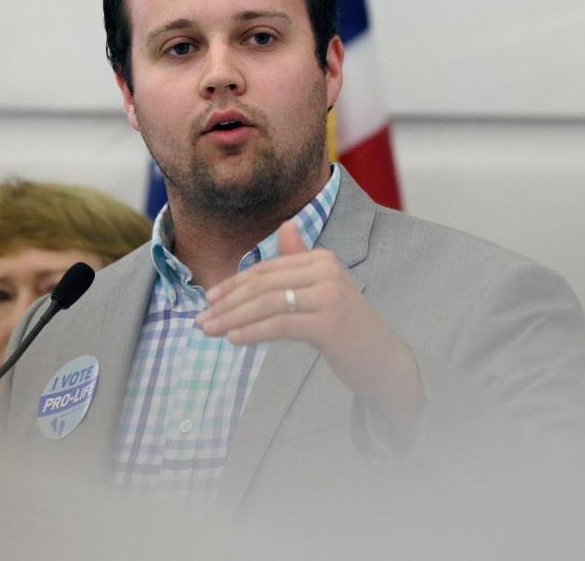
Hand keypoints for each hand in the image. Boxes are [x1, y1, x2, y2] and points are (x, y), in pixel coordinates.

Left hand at [196, 220, 424, 432]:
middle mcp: (327, 270)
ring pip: (268, 303)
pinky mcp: (330, 323)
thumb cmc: (348, 326)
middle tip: (200, 320)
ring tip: (209, 331)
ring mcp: (330, 295)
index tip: (209, 300)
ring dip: (232, 319)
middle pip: (263, 284)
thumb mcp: (323, 289)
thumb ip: (301, 260)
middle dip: (227, 303)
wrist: (383, 359)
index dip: (234, 284)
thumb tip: (286, 225)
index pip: (267, 269)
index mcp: (322, 258)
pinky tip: (234, 339)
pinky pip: (280, 324)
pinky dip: (252, 331)